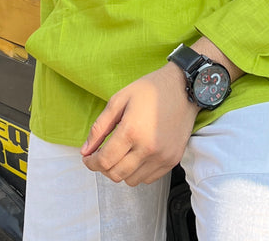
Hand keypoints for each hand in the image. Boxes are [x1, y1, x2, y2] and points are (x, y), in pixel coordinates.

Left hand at [81, 63, 197, 186]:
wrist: (183, 87)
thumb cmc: (150, 89)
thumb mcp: (119, 99)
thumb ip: (100, 127)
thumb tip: (85, 150)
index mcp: (132, 131)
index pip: (105, 161)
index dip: (91, 163)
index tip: (88, 158)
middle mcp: (148, 148)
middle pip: (116, 174)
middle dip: (104, 168)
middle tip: (102, 155)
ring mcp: (162, 157)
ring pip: (132, 180)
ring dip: (121, 171)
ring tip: (121, 154)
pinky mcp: (172, 161)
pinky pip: (148, 179)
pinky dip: (138, 172)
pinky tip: (137, 155)